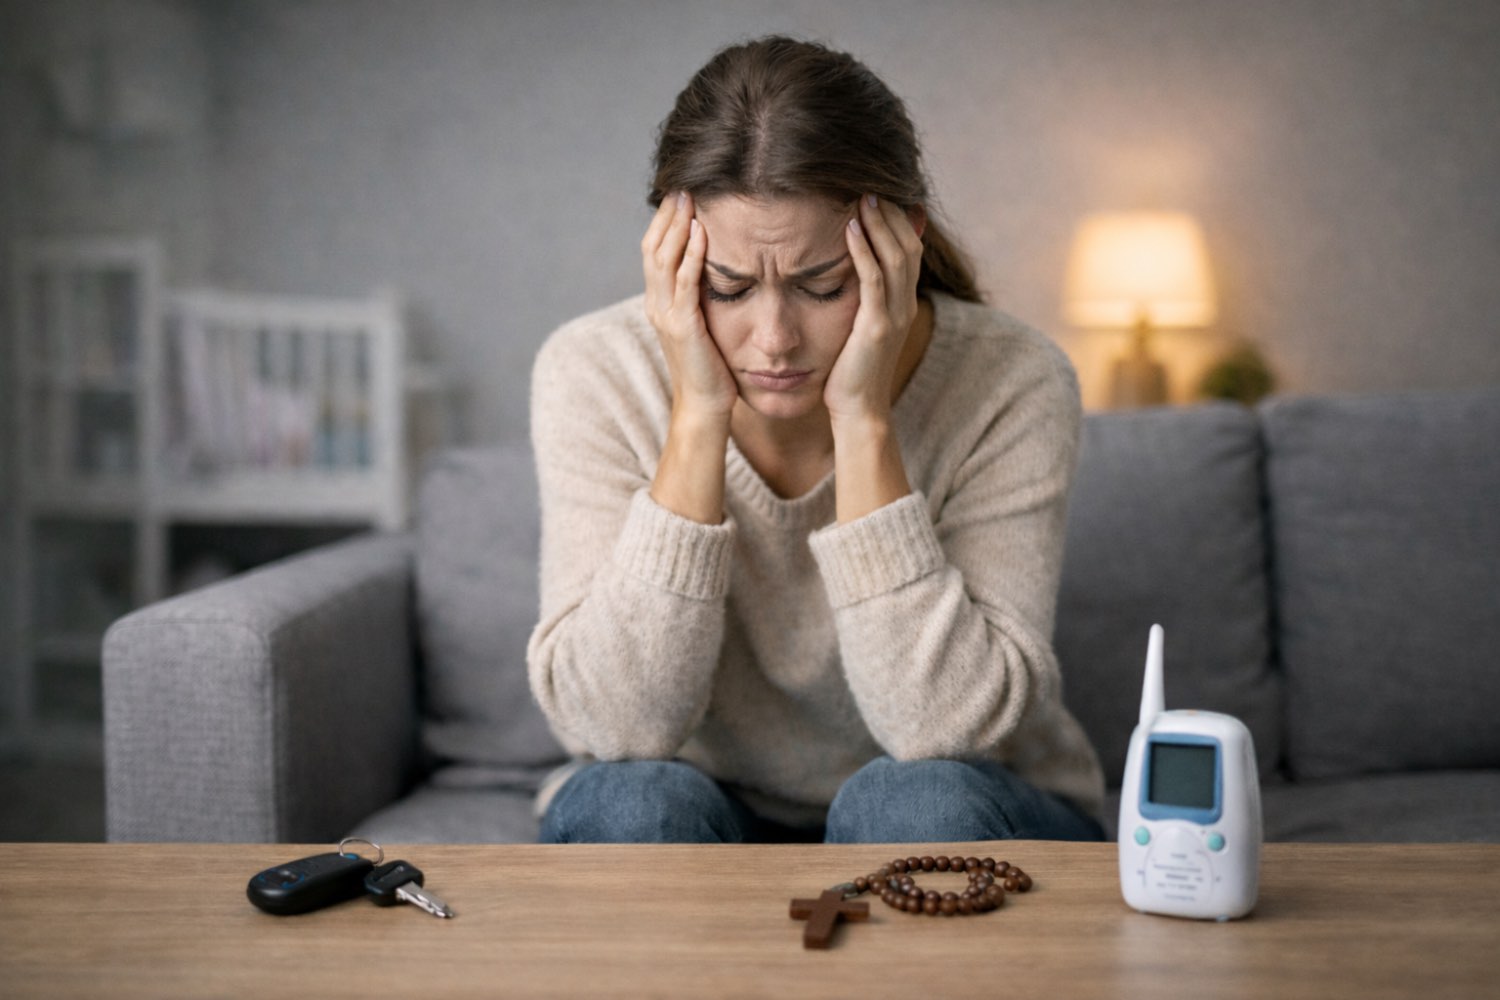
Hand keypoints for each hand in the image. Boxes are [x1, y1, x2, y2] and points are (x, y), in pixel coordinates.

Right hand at [641, 192, 737, 420]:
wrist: (703, 406)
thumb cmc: (710, 369)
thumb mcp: (701, 325)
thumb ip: (699, 298)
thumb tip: (711, 271)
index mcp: (659, 303)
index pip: (654, 252)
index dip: (664, 223)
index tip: (679, 196)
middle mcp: (656, 305)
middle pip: (653, 249)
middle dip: (667, 216)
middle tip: (681, 187)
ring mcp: (666, 315)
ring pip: (664, 260)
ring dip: (677, 227)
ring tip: (689, 200)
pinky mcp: (684, 326)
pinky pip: (685, 284)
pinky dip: (692, 255)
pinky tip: (703, 233)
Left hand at [823, 195, 925, 426]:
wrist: (859, 410)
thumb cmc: (851, 370)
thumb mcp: (861, 326)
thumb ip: (863, 297)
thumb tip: (852, 271)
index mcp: (902, 302)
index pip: (908, 247)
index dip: (897, 219)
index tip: (878, 192)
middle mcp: (905, 304)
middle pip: (908, 244)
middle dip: (891, 213)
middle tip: (870, 184)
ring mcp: (895, 314)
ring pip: (896, 256)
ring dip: (880, 223)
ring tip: (863, 196)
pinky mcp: (878, 326)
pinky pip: (874, 279)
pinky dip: (864, 250)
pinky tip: (851, 228)